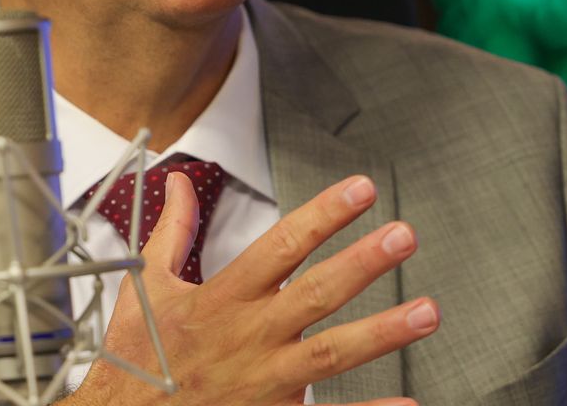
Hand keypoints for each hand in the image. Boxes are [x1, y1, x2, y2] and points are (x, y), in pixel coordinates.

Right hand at [65, 172, 436, 405]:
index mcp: (222, 299)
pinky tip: (410, 403)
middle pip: (314, 294)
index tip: (362, 189)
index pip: (281, 245)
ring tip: (427, 312)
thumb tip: (178, 182)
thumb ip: (172, 232)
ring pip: (331, 354)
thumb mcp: (146, 287)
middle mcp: (248, 337)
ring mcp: (264, 382)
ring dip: (382, 333)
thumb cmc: (138, 358)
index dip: (324, 215)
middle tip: (403, 235)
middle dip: (361, 263)